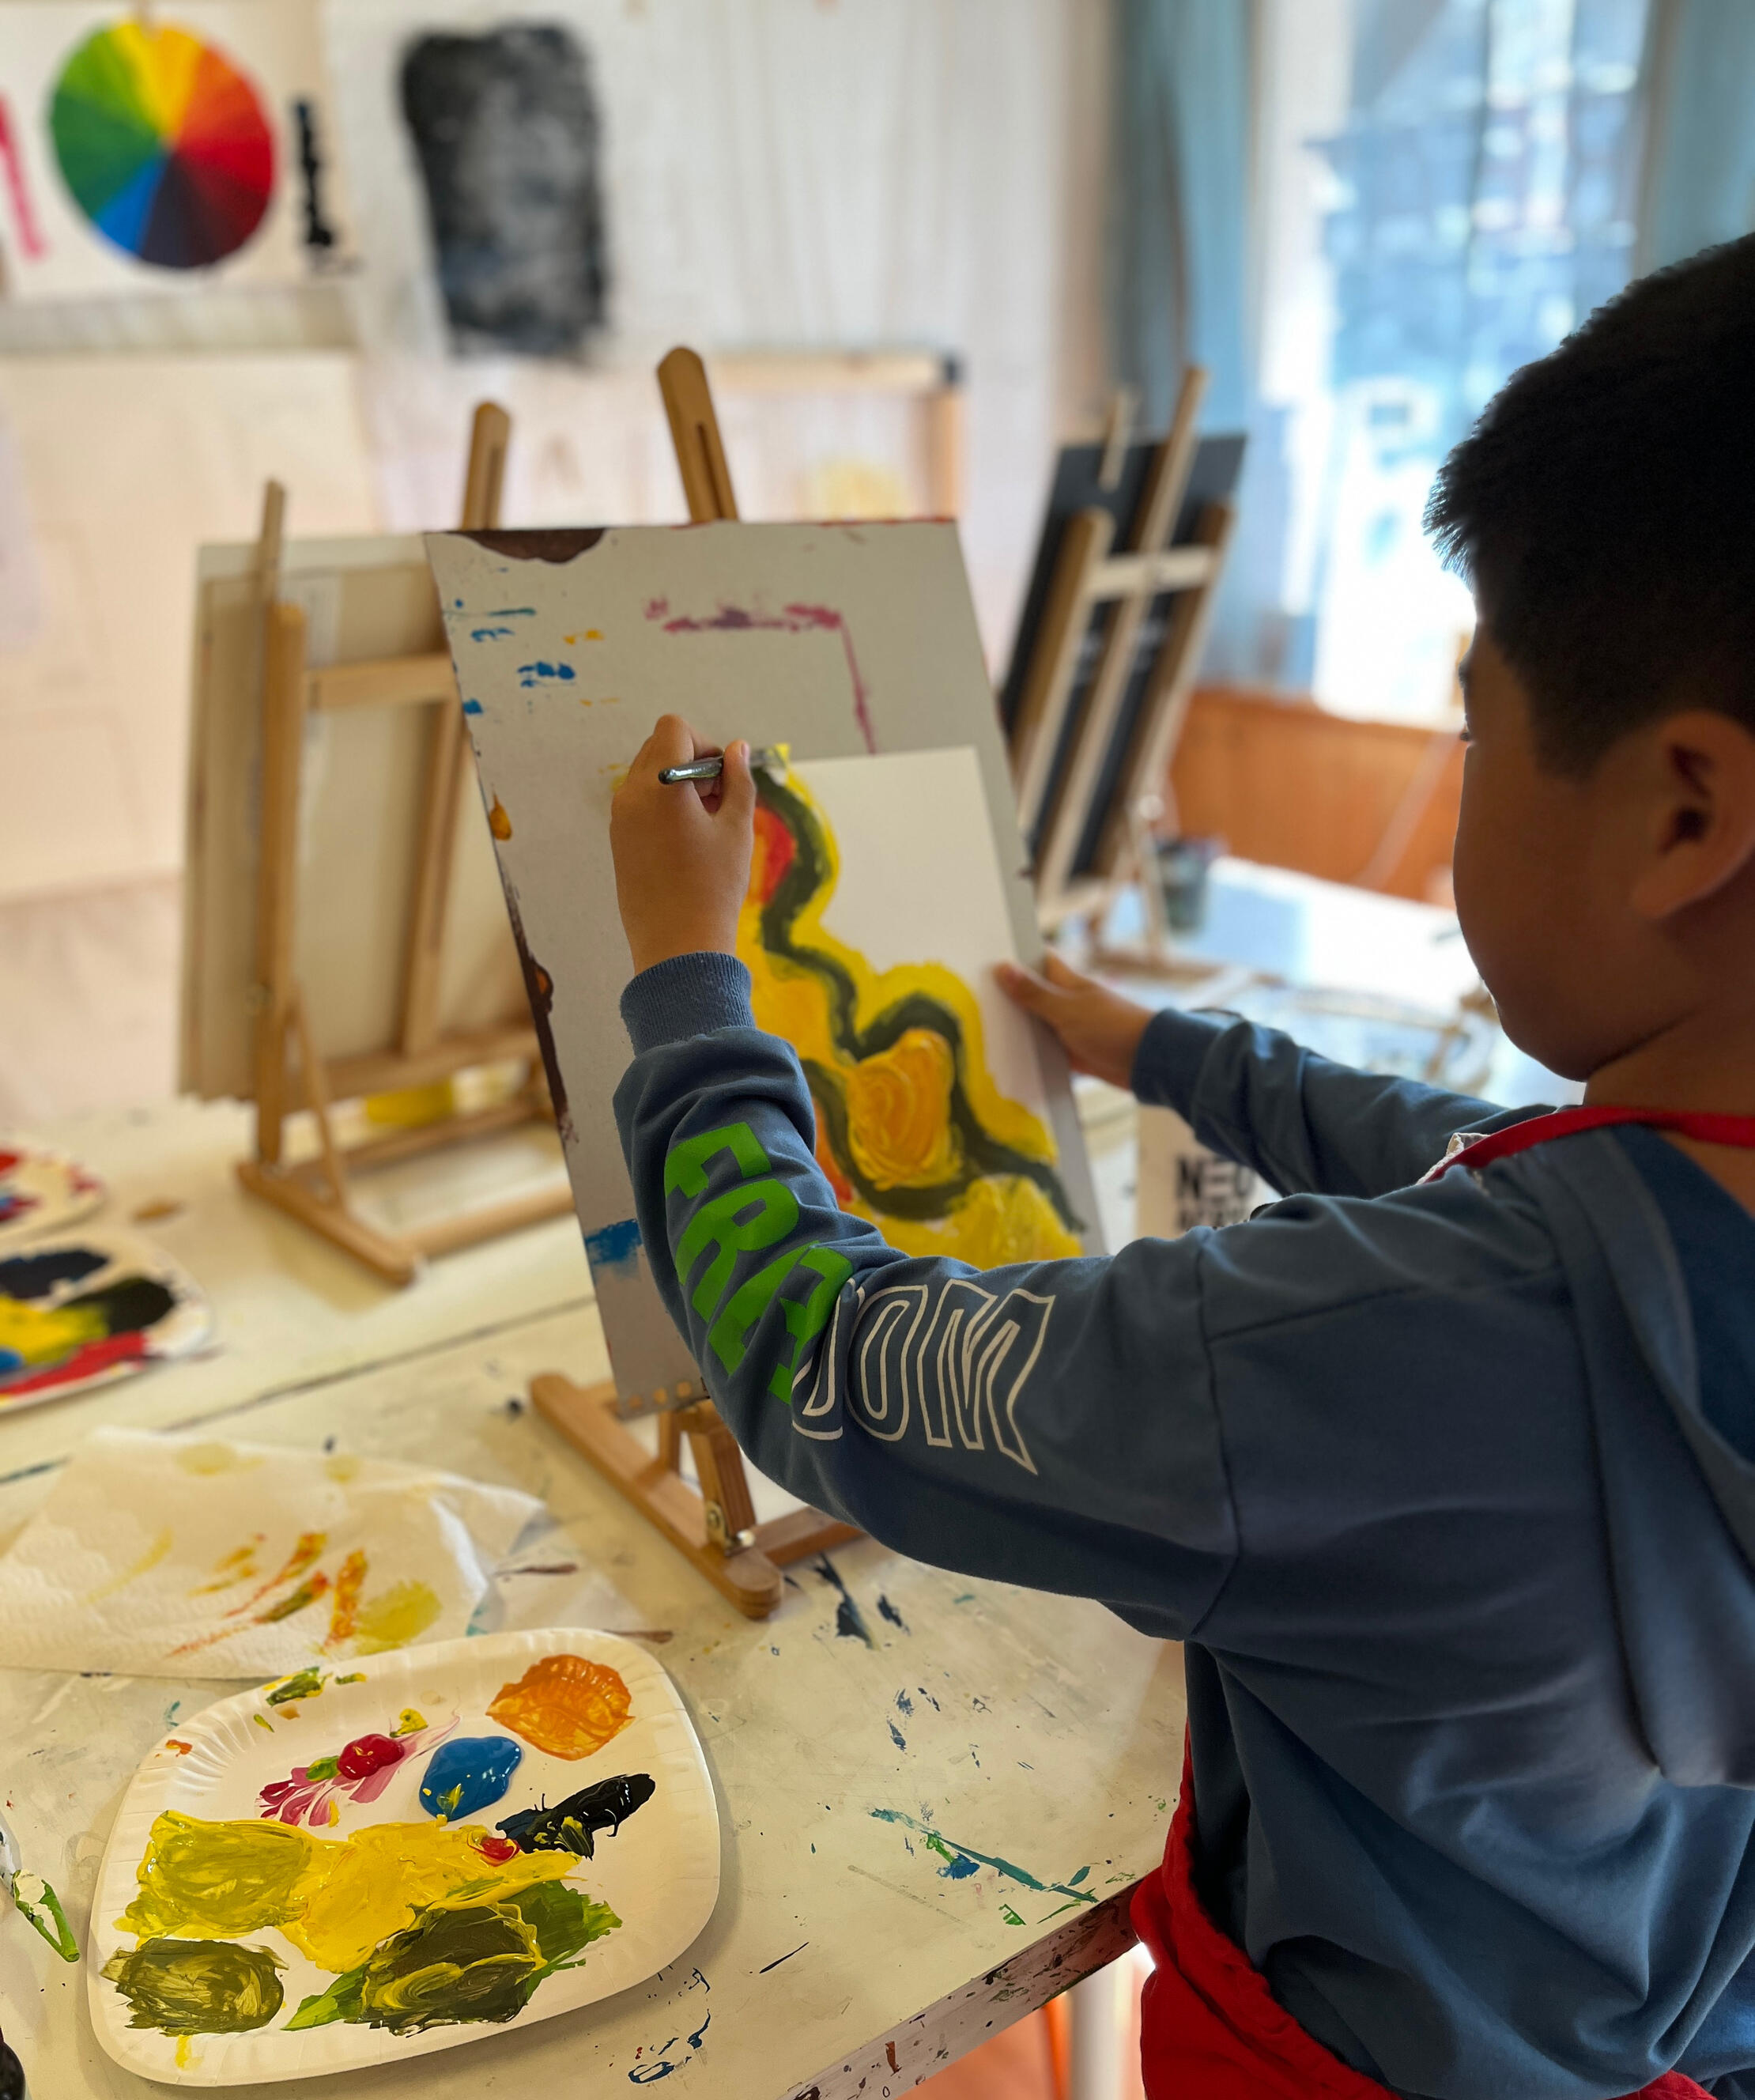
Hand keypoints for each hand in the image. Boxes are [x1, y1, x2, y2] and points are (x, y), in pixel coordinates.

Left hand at [611, 715, 755, 973]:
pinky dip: (664, 805)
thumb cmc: (713, 888)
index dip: (704, 744)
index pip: (674, 728)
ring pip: (649, 774)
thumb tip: (738, 748)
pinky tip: (688, 842)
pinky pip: (640, 803)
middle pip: (659, 747)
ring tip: (707, 824)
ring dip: (679, 784)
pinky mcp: (618, 840)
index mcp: (659, 782)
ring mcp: (619, 818)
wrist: (677, 946)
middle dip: (692, 762)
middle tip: (719, 801)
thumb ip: (739, 780)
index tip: (723, 779)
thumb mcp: (736, 829)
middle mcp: (631, 794)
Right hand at [996, 952, 1151, 1089]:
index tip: (986, 957)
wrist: (1146, 1062)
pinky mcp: (1072, 1052)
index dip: (1016, 957)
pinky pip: (1045, 1049)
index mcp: (1068, 981)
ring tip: (981, 1028)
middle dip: (1008, 996)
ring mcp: (1069, 1027)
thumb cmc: (1111, 1026)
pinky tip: (1007, 1058)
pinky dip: (1031, 1052)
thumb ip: (1034, 993)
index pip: (1038, 960)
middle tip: (974, 997)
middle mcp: (1067, 1002)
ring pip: (1036, 1023)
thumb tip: (1002, 967)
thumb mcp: (1067, 1009)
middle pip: (1032, 994)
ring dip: (1018, 1028)